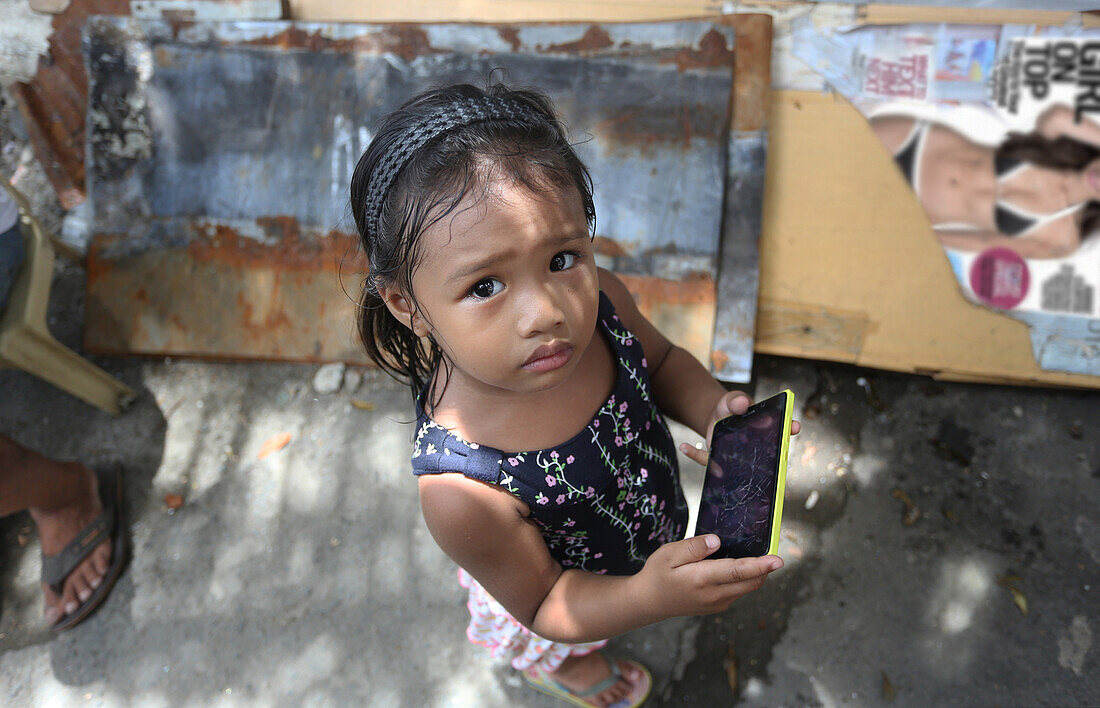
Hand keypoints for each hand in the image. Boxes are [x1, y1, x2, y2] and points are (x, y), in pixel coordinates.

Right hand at [632, 534, 781, 618]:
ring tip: (753, 554)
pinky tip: (735, 566)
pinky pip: (739, 590)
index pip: (737, 572)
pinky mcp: (719, 605)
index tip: (778, 560)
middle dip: (765, 568)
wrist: (650, 602)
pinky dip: (744, 578)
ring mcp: (718, 603)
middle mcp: (714, 595)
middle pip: (751, 582)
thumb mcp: (668, 554)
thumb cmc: (658, 574)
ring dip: (755, 573)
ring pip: (747, 587)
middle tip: (773, 550)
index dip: (760, 565)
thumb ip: (693, 547)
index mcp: (701, 580)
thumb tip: (716, 541)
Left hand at [678, 391, 800, 466]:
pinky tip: (683, 446)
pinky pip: (710, 461)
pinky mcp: (722, 461)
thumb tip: (741, 404)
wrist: (715, 417)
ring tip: (714, 458)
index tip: (794, 425)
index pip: (783, 431)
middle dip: (766, 457)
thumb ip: (736, 400)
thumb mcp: (732, 400)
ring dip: (726, 464)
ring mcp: (740, 457)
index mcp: (766, 429)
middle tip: (760, 455)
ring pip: (737, 465)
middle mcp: (757, 447)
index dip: (789, 428)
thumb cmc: (730, 408)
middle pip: (765, 454)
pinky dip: (696, 455)